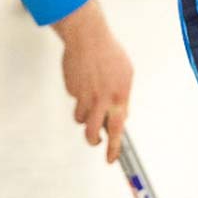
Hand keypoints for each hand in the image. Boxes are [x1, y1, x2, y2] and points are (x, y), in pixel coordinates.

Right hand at [52, 0, 132, 162]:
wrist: (88, 37)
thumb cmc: (110, 54)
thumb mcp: (126, 75)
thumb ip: (123, 98)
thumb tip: (121, 116)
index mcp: (119, 97)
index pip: (118, 130)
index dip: (114, 149)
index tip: (111, 159)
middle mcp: (101, 100)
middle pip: (92, 133)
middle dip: (93, 141)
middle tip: (96, 141)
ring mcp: (84, 96)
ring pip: (80, 119)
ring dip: (85, 116)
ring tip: (90, 100)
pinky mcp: (72, 90)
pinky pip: (75, 100)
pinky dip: (79, 96)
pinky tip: (83, 81)